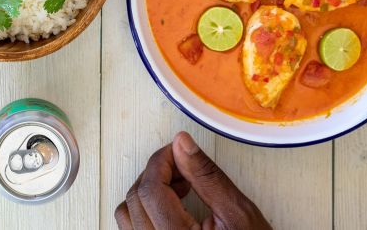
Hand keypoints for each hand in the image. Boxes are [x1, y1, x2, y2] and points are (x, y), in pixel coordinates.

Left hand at [114, 132, 270, 229]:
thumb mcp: (239, 214)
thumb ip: (208, 177)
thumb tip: (183, 145)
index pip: (151, 190)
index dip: (161, 161)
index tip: (176, 150)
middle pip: (136, 198)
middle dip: (157, 174)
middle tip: (183, 165)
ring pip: (128, 213)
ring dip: (149, 191)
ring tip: (180, 186)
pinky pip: (134, 228)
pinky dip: (146, 209)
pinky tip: (172, 204)